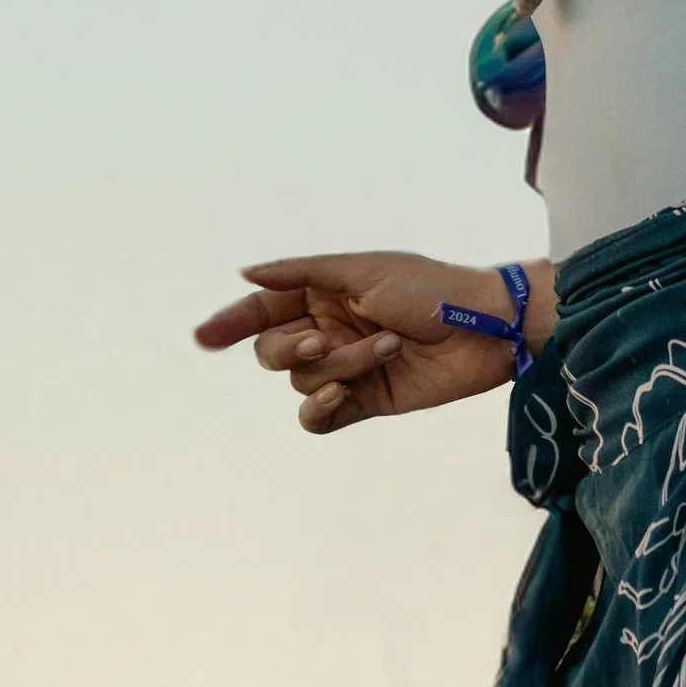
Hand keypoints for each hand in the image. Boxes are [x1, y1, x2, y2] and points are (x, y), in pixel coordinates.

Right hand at [194, 250, 543, 436]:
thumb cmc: (429, 288)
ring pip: (303, 382)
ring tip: (384, 348)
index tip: (203, 337)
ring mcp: (346, 368)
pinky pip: (318, 417)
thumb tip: (245, 272)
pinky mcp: (365, 401)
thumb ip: (302, 274)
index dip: (231, 322)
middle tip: (323, 342)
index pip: (263, 310)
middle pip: (272, 353)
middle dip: (291, 350)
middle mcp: (328, 330)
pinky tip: (343, 395)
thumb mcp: (364, 269)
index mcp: (324, 294)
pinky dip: (320, 408)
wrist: (482, 328)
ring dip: (340, 366)